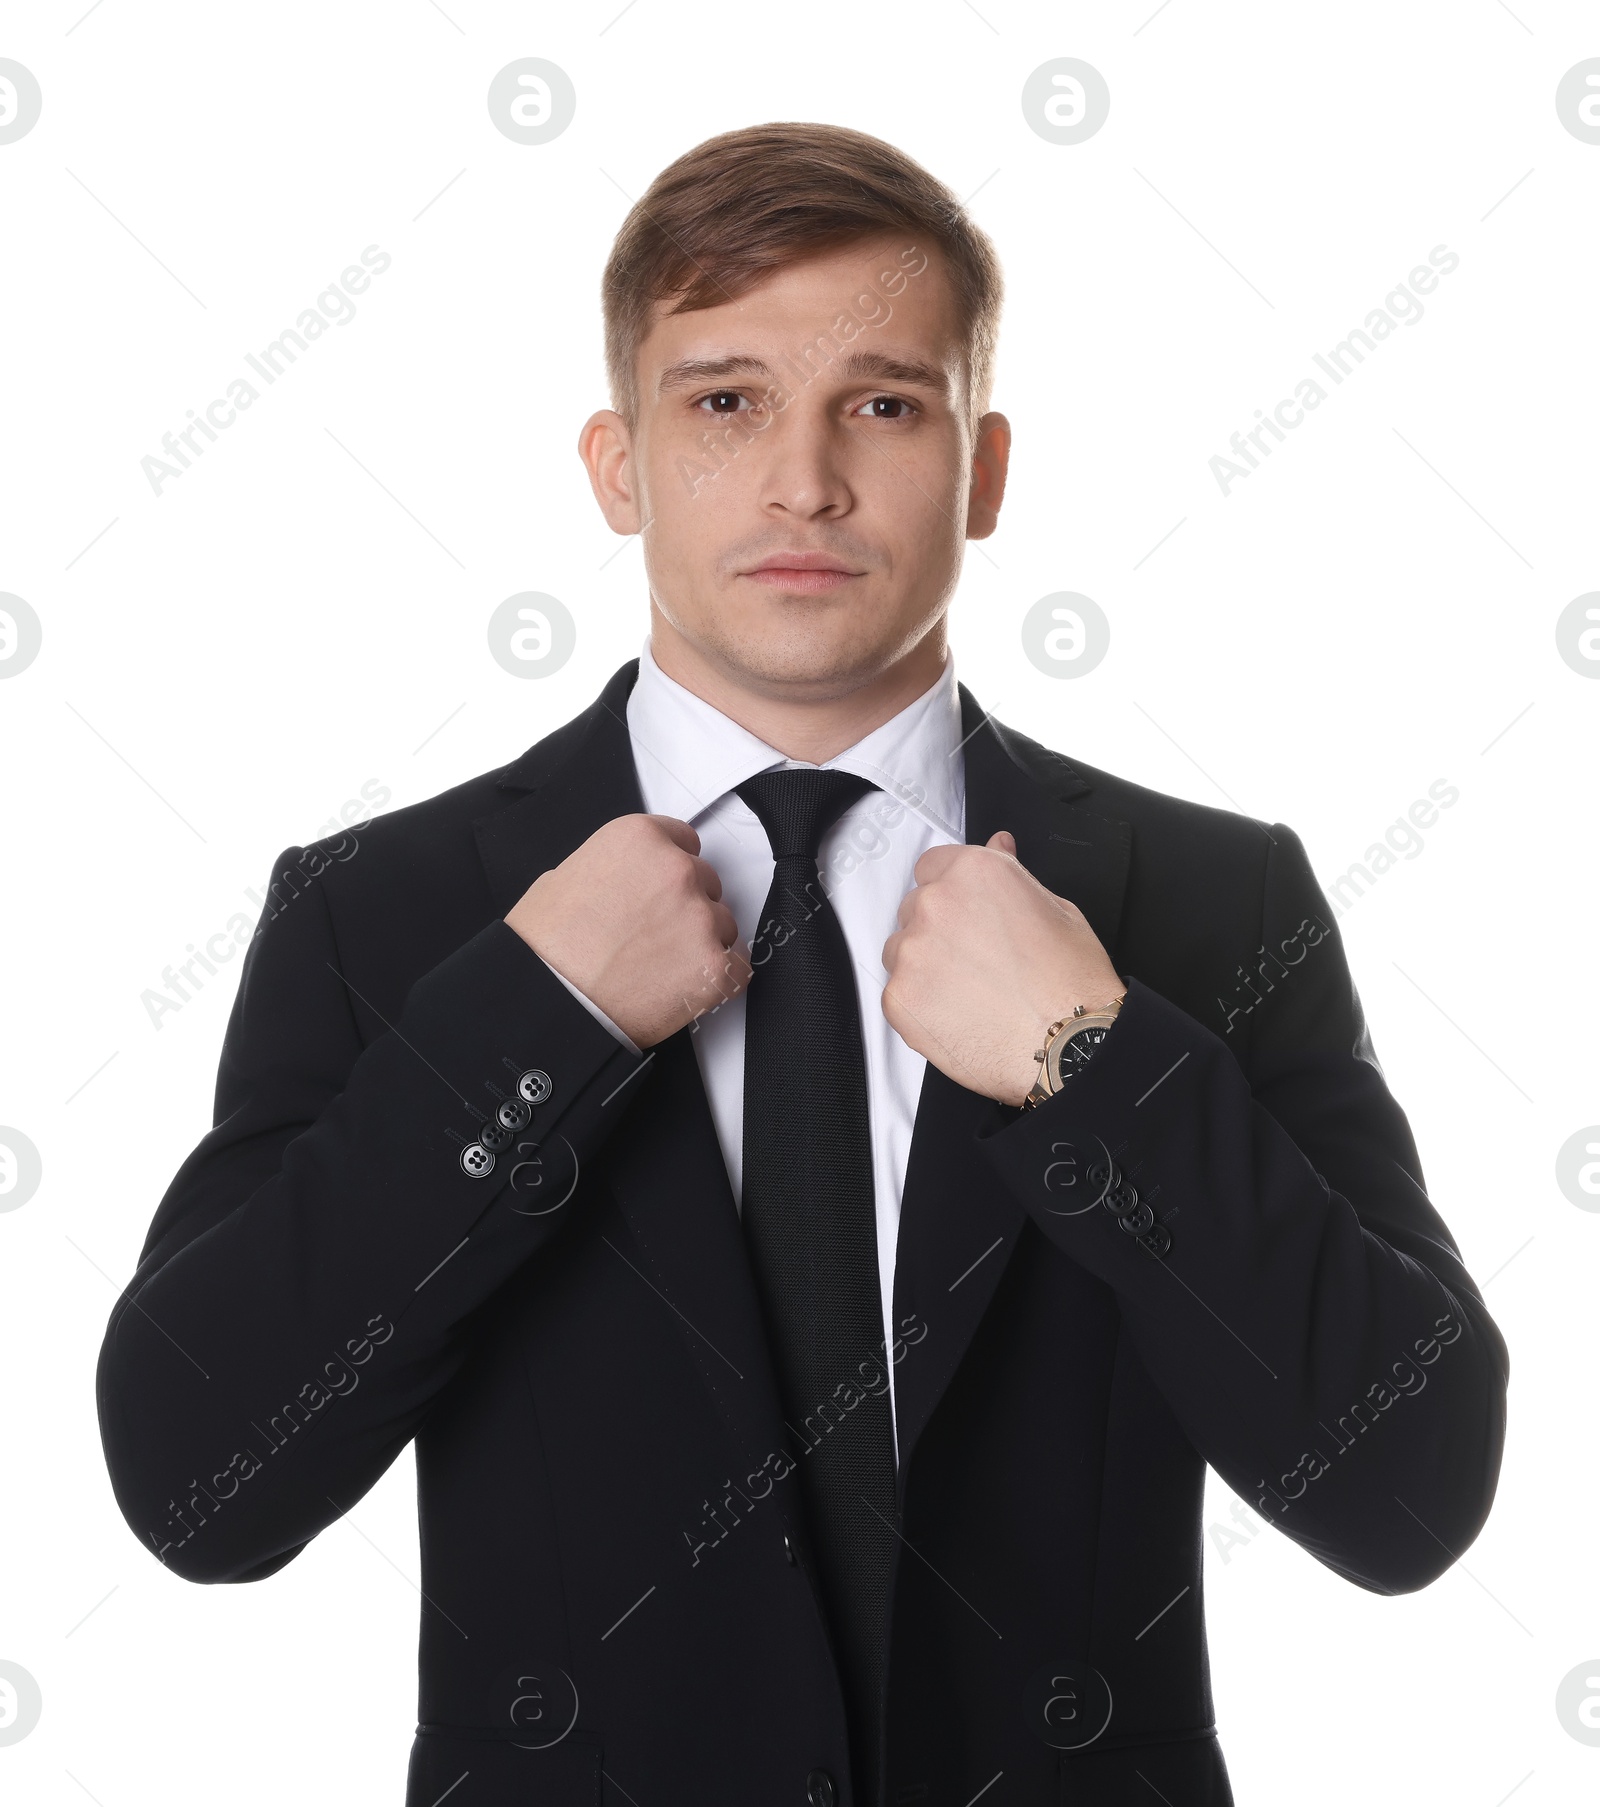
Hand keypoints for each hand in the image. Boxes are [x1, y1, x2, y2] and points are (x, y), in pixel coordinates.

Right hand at [505, 814, 751, 1048]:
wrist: (549, 1003)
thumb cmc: (546, 949)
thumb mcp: (564, 877)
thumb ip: (612, 868)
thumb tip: (624, 880)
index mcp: (640, 839)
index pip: (684, 841)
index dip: (671, 870)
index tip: (662, 890)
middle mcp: (676, 871)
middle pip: (706, 882)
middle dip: (685, 906)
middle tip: (653, 935)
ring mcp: (700, 919)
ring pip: (723, 924)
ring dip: (700, 942)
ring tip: (659, 966)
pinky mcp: (715, 966)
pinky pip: (739, 967)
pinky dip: (719, 978)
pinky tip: (686, 986)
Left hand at [880, 830, 1124, 1105]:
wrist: (1070, 1045)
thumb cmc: (1072, 982)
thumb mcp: (1056, 909)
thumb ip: (1011, 875)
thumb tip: (997, 847)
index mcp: (973, 873)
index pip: (932, 866)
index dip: (950, 891)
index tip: (962, 912)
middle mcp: (935, 905)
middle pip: (914, 909)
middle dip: (938, 930)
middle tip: (975, 960)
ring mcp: (912, 952)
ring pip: (901, 951)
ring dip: (924, 965)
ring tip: (970, 992)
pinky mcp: (899, 998)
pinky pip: (897, 993)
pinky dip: (920, 1004)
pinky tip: (958, 1015)